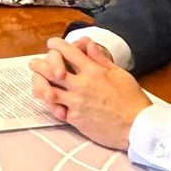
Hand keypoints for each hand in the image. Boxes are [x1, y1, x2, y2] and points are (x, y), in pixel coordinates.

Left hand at [29, 36, 147, 148]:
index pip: (69, 52)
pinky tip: (46, 100)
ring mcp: (76, 103)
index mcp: (94, 71)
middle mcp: (82, 85)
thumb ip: (101, 59)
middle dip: (40, 64)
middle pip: (52, 70)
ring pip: (48, 90)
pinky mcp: (74, 119)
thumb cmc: (131, 100)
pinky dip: (49, 103)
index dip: (57, 45)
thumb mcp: (120, 74)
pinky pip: (55, 109)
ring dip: (38, 84)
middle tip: (34, 63)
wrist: (137, 127)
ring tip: (34, 80)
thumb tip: (88, 45)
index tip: (52, 43)